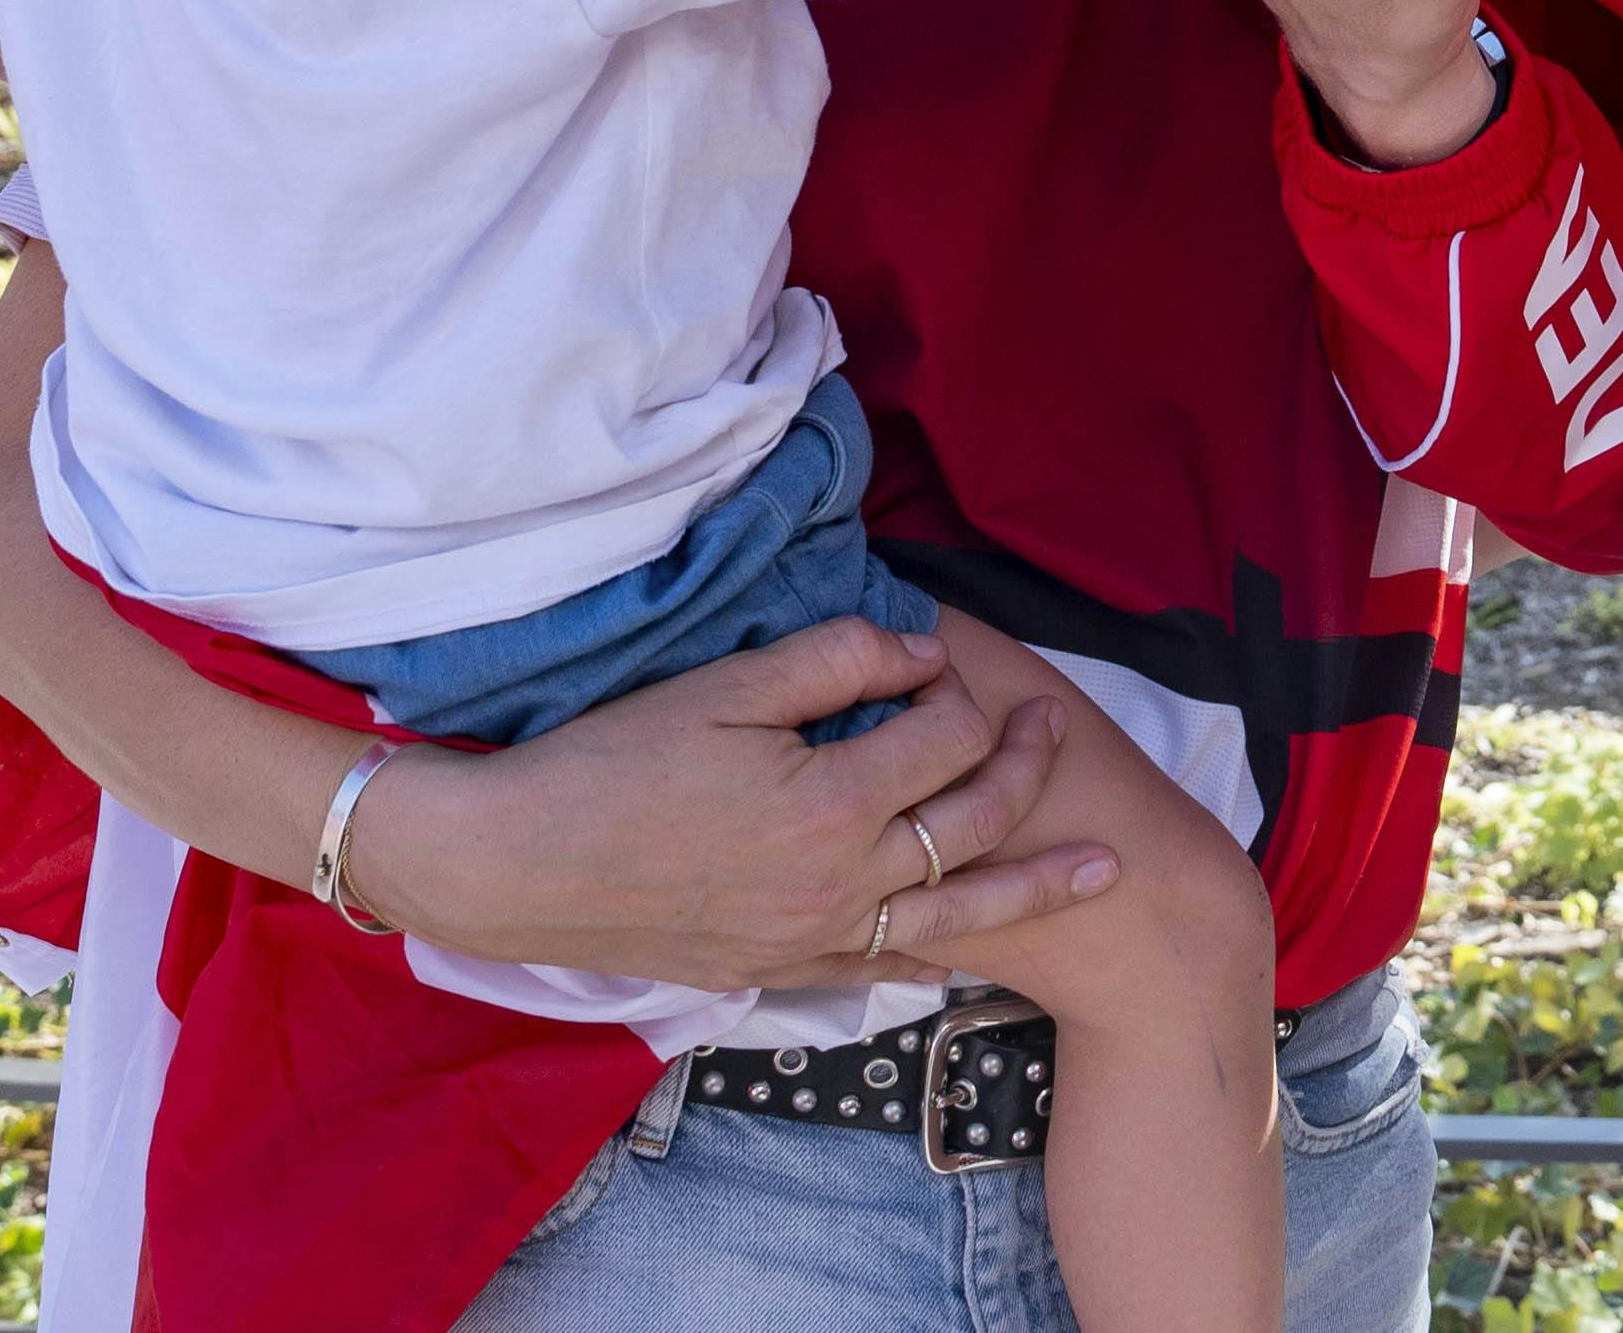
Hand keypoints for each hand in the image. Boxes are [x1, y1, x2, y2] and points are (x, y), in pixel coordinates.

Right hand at [346, 617, 1107, 989]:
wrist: (517, 866)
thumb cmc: (611, 764)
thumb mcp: (724, 686)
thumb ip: (835, 660)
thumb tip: (922, 652)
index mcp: (830, 803)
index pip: (942, 738)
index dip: (958, 692)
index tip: (942, 664)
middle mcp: (841, 883)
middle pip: (972, 826)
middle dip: (1025, 769)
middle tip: (1055, 723)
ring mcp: (816, 938)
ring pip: (957, 914)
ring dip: (1036, 886)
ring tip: (1104, 867)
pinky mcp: (783, 971)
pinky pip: (890, 968)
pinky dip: (946, 951)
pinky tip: (981, 945)